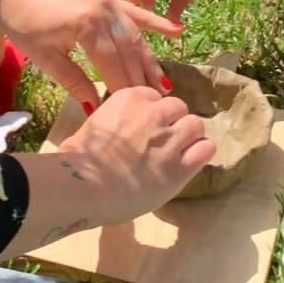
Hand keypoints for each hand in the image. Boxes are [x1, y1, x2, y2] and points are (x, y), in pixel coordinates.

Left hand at [0, 0, 181, 109]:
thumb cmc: (24, 24)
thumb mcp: (46, 58)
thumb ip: (75, 81)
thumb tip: (96, 107)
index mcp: (88, 28)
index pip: (114, 66)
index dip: (123, 90)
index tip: (134, 112)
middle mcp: (105, 13)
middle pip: (129, 53)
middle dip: (142, 80)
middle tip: (156, 106)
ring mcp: (109, 3)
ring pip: (136, 37)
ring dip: (150, 61)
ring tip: (163, 85)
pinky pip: (136, 13)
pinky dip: (156, 23)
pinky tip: (176, 32)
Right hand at [55, 87, 213, 220]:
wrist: (83, 185)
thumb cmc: (77, 159)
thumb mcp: (92, 124)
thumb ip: (111, 119)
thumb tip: (113, 128)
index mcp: (130, 98)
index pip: (155, 97)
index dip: (152, 114)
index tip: (144, 129)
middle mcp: (154, 113)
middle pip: (178, 107)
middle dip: (173, 122)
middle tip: (161, 143)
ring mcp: (169, 139)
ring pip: (196, 125)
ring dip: (189, 137)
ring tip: (177, 154)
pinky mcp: (180, 167)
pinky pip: (206, 149)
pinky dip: (201, 153)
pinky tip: (190, 163)